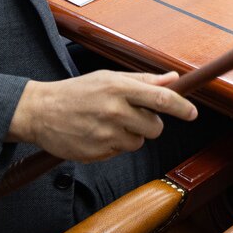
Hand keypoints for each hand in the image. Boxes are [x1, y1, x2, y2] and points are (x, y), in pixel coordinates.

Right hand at [7, 70, 197, 161]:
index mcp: (119, 88)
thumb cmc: (77, 91)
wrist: (39, 111)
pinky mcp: (96, 153)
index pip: (160, 98)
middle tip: (132, 116)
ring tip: (108, 123)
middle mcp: (114, 111)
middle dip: (150, 123)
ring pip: (139, 142)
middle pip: (155, 127)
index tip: (192, 113)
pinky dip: (114, 145)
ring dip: (131, 135)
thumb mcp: (108, 78)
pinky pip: (120, 152)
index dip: (181, 107)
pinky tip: (97, 134)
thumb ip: (143, 80)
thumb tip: (173, 79)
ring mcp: (105, 135)